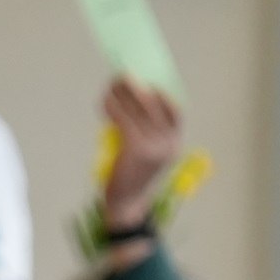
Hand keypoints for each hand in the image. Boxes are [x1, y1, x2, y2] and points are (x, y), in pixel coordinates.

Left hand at [99, 76, 183, 234]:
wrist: (126, 206)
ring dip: (121, 93)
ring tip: (110, 86)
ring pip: (137, 107)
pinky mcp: (137, 148)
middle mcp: (169, 143)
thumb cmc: (132, 177)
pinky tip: (104, 103)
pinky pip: (123, 118)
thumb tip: (132, 99)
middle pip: (154, 103)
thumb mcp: (147, 154)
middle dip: (137, 85)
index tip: (146, 80)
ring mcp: (155, 146)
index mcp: (174, 144)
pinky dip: (112, 106)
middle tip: (123, 74)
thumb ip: (147, 132)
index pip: (174, 110)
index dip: (160, 92)